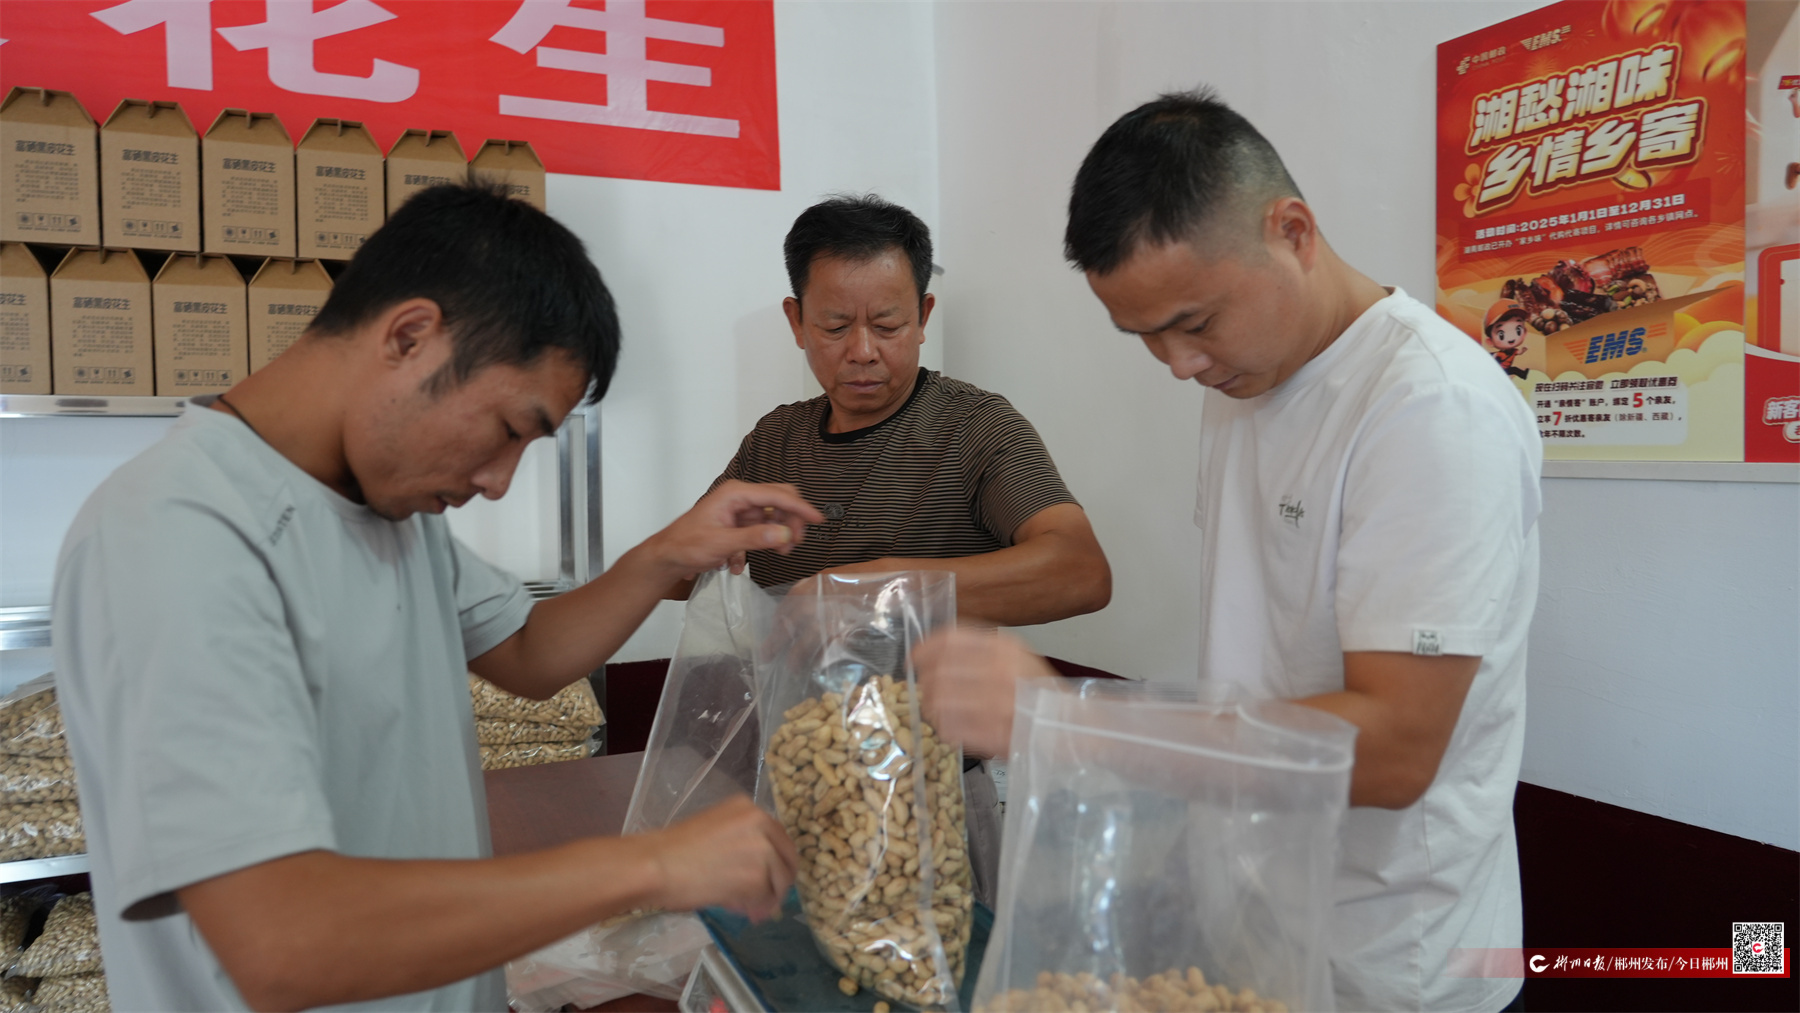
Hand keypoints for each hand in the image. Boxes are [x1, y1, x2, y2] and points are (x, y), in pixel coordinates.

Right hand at [640, 796, 798, 920]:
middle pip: (786, 860)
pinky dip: (756, 908)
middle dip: (778, 884)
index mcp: (749, 808)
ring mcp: (763, 850)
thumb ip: (742, 843)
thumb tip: (761, 871)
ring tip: (748, 909)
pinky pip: (765, 899)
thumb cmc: (673, 850)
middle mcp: (761, 823)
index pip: (779, 838)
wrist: (656, 865)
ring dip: (766, 899)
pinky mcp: (758, 877)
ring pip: (778, 882)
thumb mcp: (715, 831)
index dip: (777, 863)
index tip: (771, 879)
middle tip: (765, 902)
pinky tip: (740, 910)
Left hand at [645, 481, 822, 581]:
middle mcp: (739, 497)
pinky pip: (759, 530)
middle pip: (778, 501)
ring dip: (778, 535)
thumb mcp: (722, 544)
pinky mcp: (737, 524)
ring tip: (780, 552)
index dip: (799, 508)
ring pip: (771, 517)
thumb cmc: (686, 545)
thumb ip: (755, 538)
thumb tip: (785, 535)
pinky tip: (742, 563)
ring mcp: (738, 510)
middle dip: (791, 521)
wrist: (667, 557)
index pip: (776, 495)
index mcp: (735, 493)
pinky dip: (760, 543)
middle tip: (796, 542)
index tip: (817, 519)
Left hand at [913, 629, 1054, 758]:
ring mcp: (994, 705)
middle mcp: (998, 672)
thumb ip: (980, 649)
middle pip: (937, 672)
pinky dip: (945, 728)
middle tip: (926, 690)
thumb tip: (934, 652)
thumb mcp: (1016, 656)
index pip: (949, 640)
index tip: (914, 657)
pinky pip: (949, 728)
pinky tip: (953, 727)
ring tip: (939, 711)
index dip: (925, 648)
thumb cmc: (1038, 692)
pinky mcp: (991, 734)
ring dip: (931, 707)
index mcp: (1004, 648)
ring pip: (938, 702)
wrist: (1070, 726)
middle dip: (925, 682)